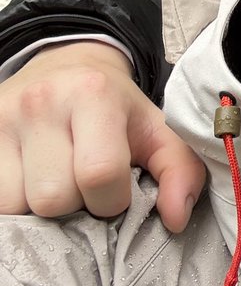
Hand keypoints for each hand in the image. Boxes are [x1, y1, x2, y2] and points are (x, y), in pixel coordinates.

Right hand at [0, 41, 204, 232]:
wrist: (65, 66)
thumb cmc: (116, 107)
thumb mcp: (156, 129)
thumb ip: (179, 170)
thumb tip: (176, 219)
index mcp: (93, 95)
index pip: (99, 173)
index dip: (112, 198)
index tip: (116, 190)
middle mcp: (42, 102)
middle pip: (53, 197)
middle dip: (75, 204)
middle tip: (84, 184)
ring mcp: (4, 119)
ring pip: (15, 204)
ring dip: (40, 207)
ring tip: (58, 180)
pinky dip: (14, 201)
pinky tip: (32, 181)